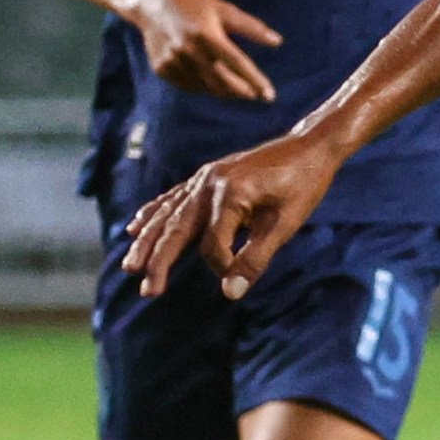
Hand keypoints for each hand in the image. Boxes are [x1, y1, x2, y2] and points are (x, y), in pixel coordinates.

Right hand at [120, 133, 343, 299]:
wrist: (310, 146)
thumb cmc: (303, 186)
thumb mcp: (286, 224)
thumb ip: (256, 258)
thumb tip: (231, 293)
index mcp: (229, 194)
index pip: (213, 244)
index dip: (223, 266)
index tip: (238, 278)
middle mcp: (209, 183)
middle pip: (177, 228)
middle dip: (158, 261)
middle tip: (145, 290)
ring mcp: (203, 177)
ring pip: (168, 214)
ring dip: (147, 242)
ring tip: (130, 266)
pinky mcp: (206, 176)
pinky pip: (172, 198)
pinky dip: (153, 214)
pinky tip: (135, 228)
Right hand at [128, 0, 282, 103]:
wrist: (151, 4)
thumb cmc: (193, 5)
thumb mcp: (223, 10)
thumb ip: (251, 27)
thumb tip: (278, 41)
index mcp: (206, 34)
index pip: (237, 63)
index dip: (255, 81)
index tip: (269, 95)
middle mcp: (188, 50)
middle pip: (222, 81)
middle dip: (243, 92)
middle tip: (256, 95)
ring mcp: (173, 61)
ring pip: (206, 87)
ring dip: (225, 91)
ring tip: (238, 89)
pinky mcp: (162, 68)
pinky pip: (189, 86)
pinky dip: (204, 87)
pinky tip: (213, 82)